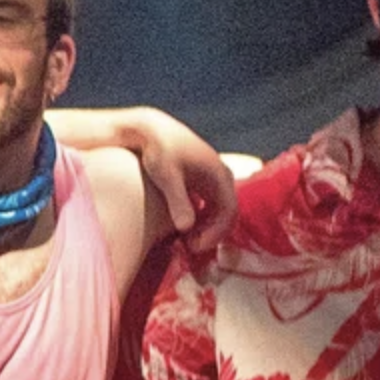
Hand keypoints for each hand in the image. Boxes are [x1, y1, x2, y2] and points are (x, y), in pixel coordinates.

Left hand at [48, 106, 235, 253]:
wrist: (150, 130)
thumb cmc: (159, 151)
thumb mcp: (167, 177)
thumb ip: (178, 201)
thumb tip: (186, 228)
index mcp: (220, 175)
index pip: (229, 212)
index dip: (216, 233)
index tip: (197, 247)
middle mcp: (222, 177)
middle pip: (226, 214)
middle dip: (212, 234)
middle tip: (191, 249)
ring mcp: (213, 179)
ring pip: (217, 211)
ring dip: (206, 228)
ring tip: (186, 242)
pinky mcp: (201, 181)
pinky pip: (208, 206)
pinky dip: (200, 220)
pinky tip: (182, 229)